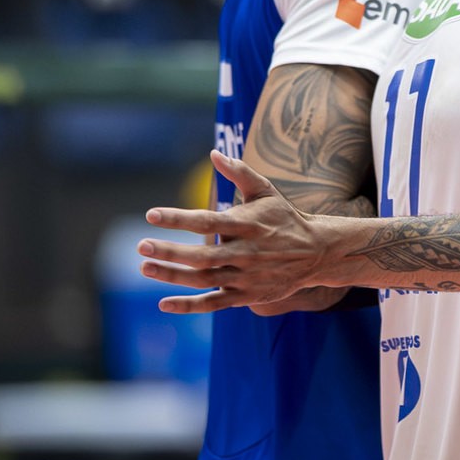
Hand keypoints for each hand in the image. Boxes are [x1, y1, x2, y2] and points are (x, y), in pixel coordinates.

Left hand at [137, 152, 339, 313]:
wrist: (318, 253)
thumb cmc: (285, 218)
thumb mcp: (267, 192)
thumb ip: (240, 172)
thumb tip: (213, 153)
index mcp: (247, 225)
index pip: (207, 221)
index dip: (178, 219)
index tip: (151, 215)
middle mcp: (246, 253)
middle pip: (202, 256)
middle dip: (170, 251)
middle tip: (141, 246)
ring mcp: (246, 277)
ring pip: (204, 280)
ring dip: (172, 275)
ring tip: (145, 267)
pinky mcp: (247, 296)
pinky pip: (213, 303)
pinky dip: (188, 306)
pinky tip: (163, 303)